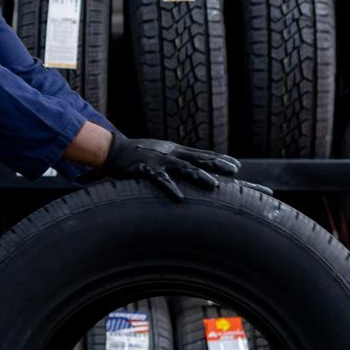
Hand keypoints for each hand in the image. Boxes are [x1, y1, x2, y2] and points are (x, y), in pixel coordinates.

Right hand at [101, 136, 241, 200]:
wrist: (112, 151)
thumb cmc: (140, 156)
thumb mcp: (163, 156)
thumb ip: (178, 163)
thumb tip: (197, 172)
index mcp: (175, 151)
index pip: (201, 154)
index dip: (219, 159)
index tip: (237, 166)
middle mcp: (170, 153)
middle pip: (198, 158)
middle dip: (217, 164)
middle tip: (235, 171)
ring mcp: (158, 160)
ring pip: (183, 168)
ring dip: (199, 176)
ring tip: (214, 185)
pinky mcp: (145, 169)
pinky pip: (159, 179)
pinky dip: (170, 188)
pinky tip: (179, 198)